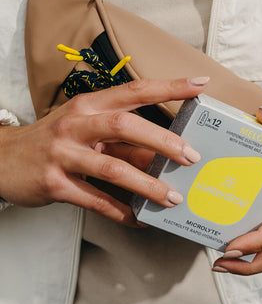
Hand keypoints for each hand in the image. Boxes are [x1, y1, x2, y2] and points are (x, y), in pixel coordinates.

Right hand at [0, 77, 208, 225]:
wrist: (4, 158)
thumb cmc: (59, 141)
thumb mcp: (89, 131)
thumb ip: (125, 142)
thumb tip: (168, 156)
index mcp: (90, 105)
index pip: (135, 90)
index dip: (168, 86)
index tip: (199, 83)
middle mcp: (77, 124)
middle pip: (125, 126)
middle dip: (163, 142)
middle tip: (191, 157)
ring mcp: (63, 154)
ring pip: (113, 169)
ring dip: (147, 185)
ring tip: (172, 198)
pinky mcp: (54, 184)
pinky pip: (96, 201)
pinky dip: (122, 213)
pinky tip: (140, 219)